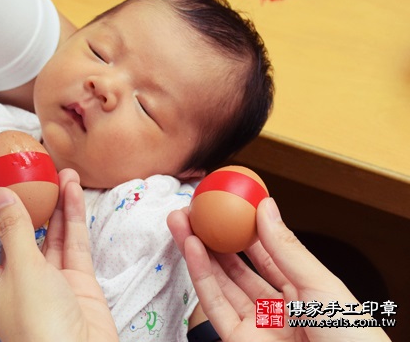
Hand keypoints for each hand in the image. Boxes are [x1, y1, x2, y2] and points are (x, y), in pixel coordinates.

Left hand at [0, 168, 118, 341]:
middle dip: (23, 203)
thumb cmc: (39, 323)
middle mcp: (18, 278)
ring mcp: (49, 279)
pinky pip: (72, 242)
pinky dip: (73, 217)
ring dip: (55, 204)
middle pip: (16, 233)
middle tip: (27, 175)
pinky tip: (73, 192)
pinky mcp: (75, 280)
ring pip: (49, 233)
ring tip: (60, 173)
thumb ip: (13, 229)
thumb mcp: (21, 269)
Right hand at [168, 198, 390, 341]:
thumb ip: (287, 249)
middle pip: (235, 269)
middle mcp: (274, 309)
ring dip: (197, 251)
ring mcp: (255, 326)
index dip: (242, 231)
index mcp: (301, 294)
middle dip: (211, 238)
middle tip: (193, 212)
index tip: (226, 207)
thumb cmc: (352, 338)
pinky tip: (192, 249)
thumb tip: (266, 207)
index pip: (266, 256)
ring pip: (219, 284)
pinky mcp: (237, 341)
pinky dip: (200, 276)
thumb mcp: (321, 285)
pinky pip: (214, 306)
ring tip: (182, 222)